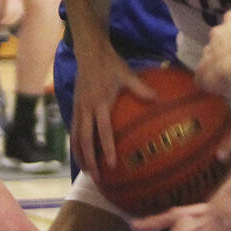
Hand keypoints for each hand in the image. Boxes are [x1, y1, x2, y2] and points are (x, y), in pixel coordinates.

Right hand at [70, 56, 157, 173]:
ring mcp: (78, 109)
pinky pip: (73, 131)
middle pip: (85, 141)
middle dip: (90, 160)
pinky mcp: (74, 108)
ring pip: (75, 138)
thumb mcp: (127, 74)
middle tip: (98, 178)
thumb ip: (141, 88)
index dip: (107, 148)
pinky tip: (82, 156)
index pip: (103, 131)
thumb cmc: (111, 64)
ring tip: (88, 173)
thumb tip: (157, 100)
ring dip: (80, 156)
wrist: (89, 53)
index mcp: (99, 103)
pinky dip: (76, 145)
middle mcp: (86, 109)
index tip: (112, 164)